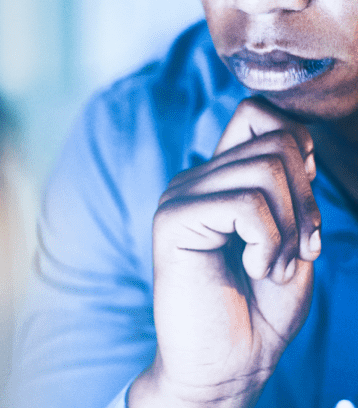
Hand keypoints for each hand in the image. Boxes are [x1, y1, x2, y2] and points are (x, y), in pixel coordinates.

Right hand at [129, 97, 321, 407]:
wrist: (226, 368)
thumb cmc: (259, 311)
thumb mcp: (291, 239)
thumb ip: (290, 189)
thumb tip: (297, 143)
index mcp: (219, 177)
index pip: (257, 112)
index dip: (297, 145)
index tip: (303, 206)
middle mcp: (196, 177)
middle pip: (275, 139)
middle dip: (308, 199)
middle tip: (299, 250)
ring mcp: (180, 195)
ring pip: (265, 170)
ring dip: (290, 227)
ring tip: (273, 266)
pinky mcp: (173, 220)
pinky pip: (245, 204)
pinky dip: (269, 242)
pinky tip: (255, 269)